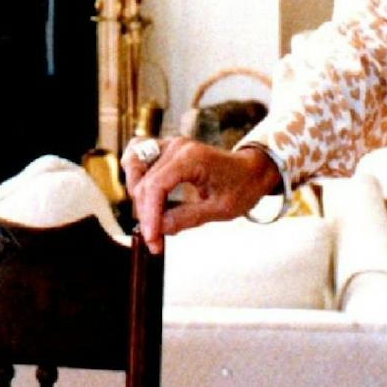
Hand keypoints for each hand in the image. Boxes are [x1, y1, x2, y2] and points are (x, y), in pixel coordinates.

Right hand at [122, 139, 281, 253]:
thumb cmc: (242, 186)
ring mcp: (170, 145)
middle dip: (145, 214)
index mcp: (191, 158)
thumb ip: (187, 218)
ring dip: (137, 193)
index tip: (152, 240)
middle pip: (144, 181)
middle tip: (155, 241)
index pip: (156, 186)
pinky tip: (141, 194)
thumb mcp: (220, 209)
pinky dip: (135, 174)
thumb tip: (159, 229)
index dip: (150, 216)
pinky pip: (139, 154)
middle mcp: (176, 147)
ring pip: (134, 163)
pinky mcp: (166, 149)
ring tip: (149, 217)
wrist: (252, 170)